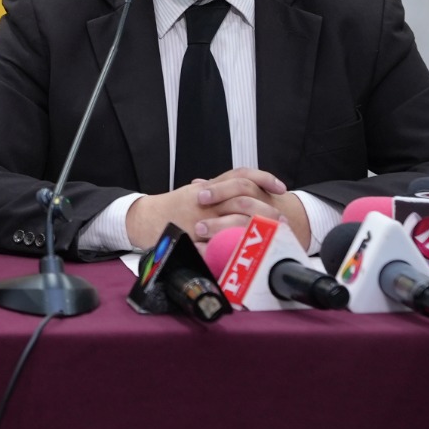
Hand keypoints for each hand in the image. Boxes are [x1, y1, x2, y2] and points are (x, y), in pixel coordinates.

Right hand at [123, 168, 308, 248]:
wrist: (145, 219)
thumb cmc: (172, 208)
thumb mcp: (194, 193)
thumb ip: (216, 190)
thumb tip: (242, 186)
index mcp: (209, 188)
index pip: (240, 176)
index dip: (263, 178)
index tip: (281, 187)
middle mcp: (207, 201)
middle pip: (243, 200)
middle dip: (267, 210)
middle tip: (283, 220)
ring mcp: (202, 220)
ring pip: (235, 220)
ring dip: (257, 228)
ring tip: (274, 237)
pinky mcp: (196, 238)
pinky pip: (220, 243)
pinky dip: (236, 246)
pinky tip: (251, 251)